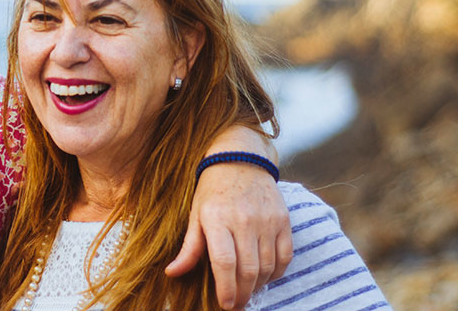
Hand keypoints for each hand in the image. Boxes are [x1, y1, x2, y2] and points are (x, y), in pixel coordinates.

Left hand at [166, 128, 291, 309]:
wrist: (240, 160)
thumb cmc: (213, 190)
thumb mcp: (196, 215)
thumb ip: (189, 248)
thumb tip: (172, 273)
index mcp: (217, 219)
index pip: (224, 263)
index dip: (226, 289)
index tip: (226, 304)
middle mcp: (244, 220)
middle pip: (248, 270)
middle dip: (243, 294)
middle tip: (237, 304)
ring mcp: (267, 220)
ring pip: (267, 266)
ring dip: (258, 285)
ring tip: (248, 289)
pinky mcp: (283, 220)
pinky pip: (285, 256)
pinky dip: (276, 272)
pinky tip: (265, 276)